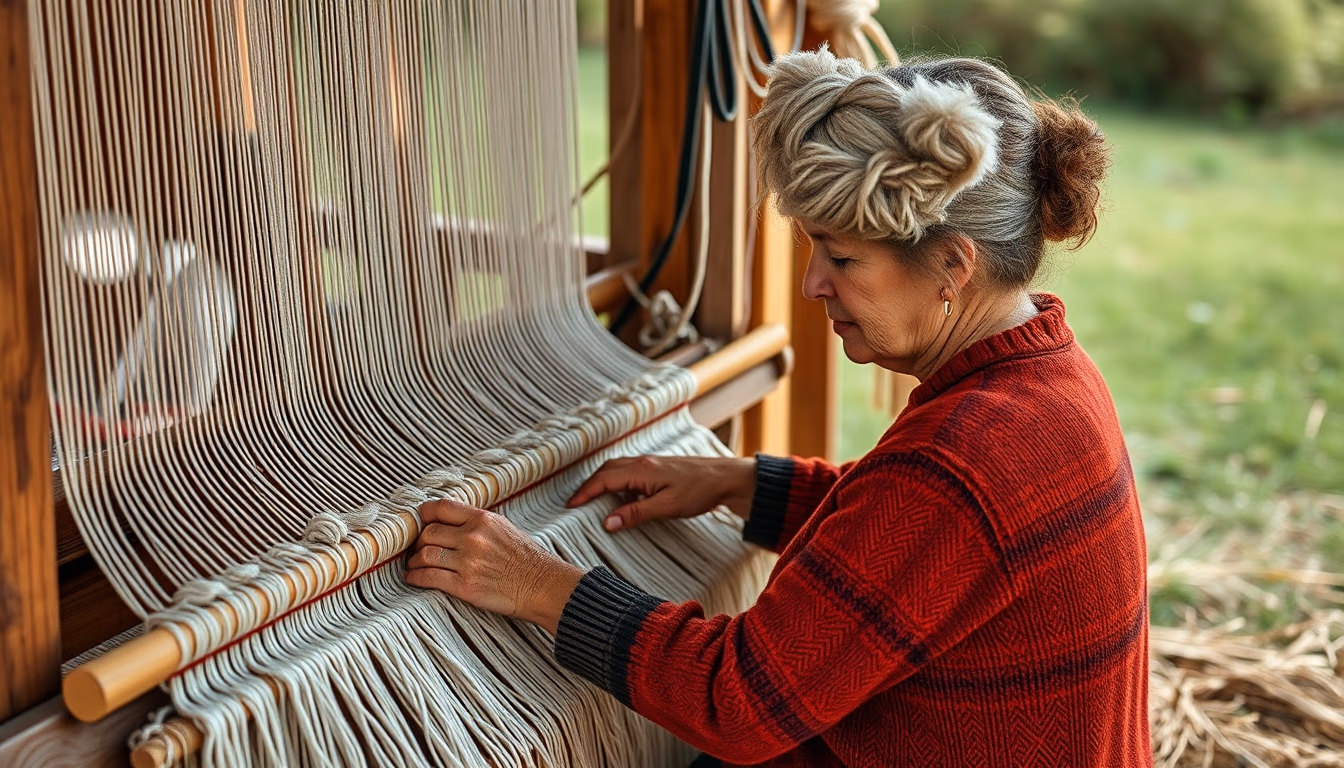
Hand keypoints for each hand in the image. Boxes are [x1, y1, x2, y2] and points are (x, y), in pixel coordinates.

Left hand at [404, 500, 583, 634]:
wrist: (543, 585)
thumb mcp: (504, 528)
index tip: (419, 521)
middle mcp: (473, 537)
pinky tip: (413, 578)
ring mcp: (468, 562)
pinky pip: (428, 577)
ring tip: (413, 565)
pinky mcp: (465, 586)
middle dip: (417, 541)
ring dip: (413, 561)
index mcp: (483, 519)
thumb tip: (450, 522)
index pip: (440, 507)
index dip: (423, 514)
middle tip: (416, 548)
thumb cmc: (527, 559)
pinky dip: (415, 577)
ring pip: (424, 555)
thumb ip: (477, 523)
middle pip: (428, 532)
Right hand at [566, 455, 756, 531]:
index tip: (570, 506)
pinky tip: (625, 502)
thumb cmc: (700, 491)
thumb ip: (635, 514)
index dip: (585, 492)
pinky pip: (630, 473)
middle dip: (589, 486)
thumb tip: (607, 522)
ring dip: (604, 484)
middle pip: (607, 471)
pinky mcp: (658, 469)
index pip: (603, 479)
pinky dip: (620, 485)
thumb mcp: (667, 507)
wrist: (726, 478)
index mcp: (641, 470)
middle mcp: (643, 462)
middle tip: (577, 504)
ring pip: (618, 470)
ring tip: (594, 504)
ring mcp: (651, 464)